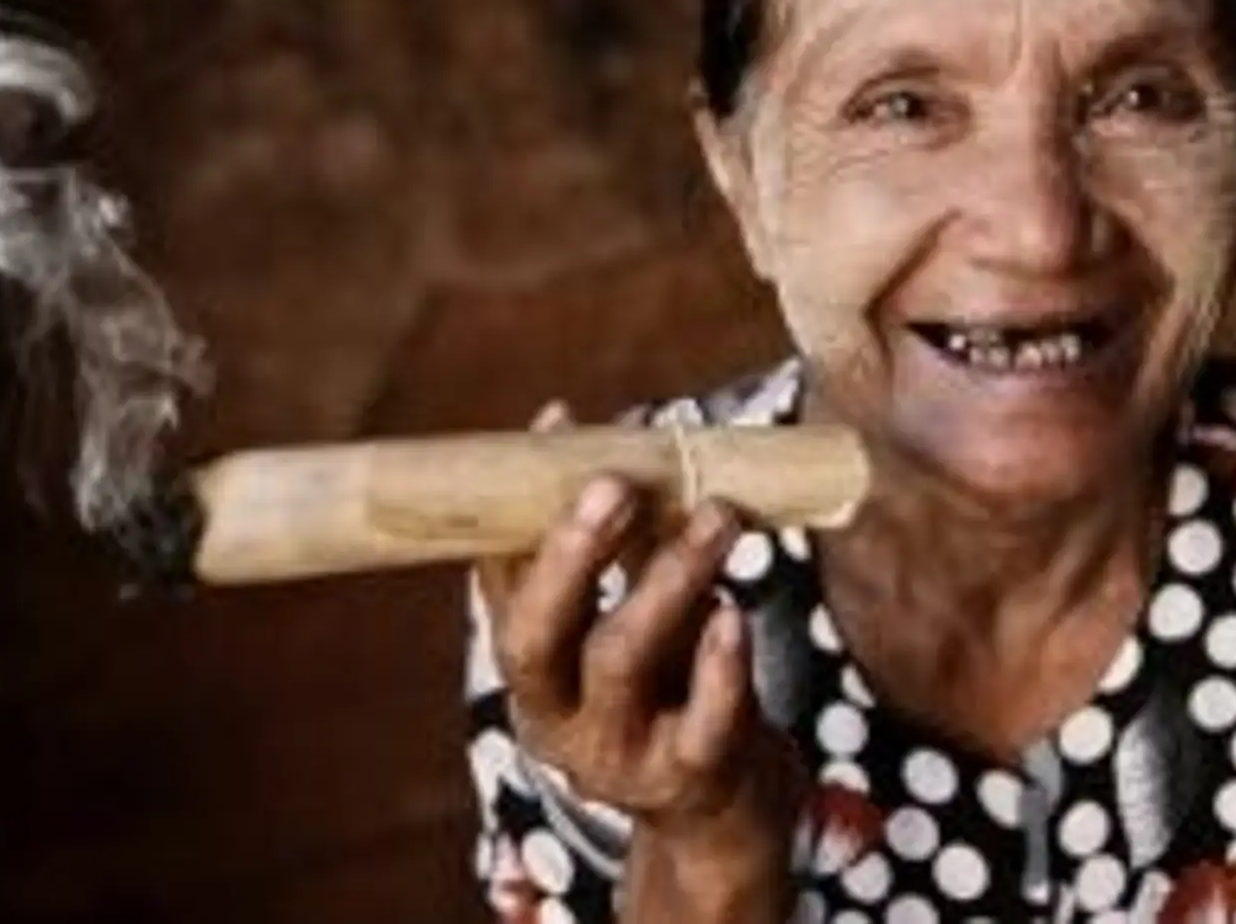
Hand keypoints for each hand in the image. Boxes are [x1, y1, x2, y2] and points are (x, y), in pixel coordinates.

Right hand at [477, 401, 805, 915]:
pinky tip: (734, 612)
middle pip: (535, 636)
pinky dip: (719, 664)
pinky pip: (701, 721)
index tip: (557, 429)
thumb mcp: (628, 616)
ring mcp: (616, 754)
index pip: (501, 586)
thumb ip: (617, 537)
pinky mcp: (687, 777)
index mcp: (531, 669)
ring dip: (667, 579)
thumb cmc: (669, 689)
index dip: (521, 508)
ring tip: (717, 518)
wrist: (721, 810)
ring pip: (620, 661)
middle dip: (571, 555)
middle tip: (616, 485)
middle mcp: (554, 717)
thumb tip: (579, 424)